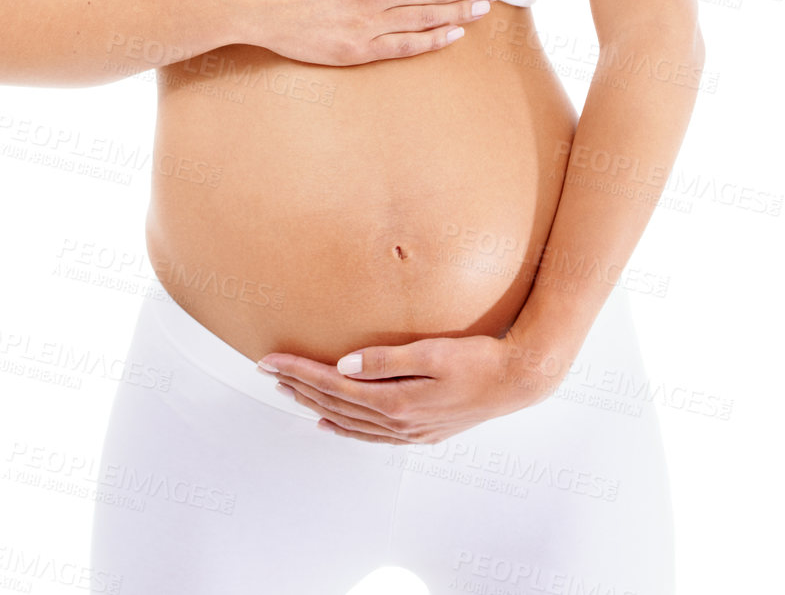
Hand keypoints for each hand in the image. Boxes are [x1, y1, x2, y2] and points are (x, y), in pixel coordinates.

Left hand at [255, 332, 560, 443]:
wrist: (518, 379)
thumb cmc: (480, 359)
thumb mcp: (433, 352)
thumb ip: (387, 358)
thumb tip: (344, 363)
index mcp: (396, 401)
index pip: (333, 385)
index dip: (299, 372)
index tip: (270, 360)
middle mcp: (397, 421)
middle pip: (333, 404)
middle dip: (297, 386)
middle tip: (267, 370)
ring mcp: (408, 429)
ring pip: (347, 420)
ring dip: (314, 405)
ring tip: (287, 391)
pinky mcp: (419, 430)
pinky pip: (368, 433)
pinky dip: (343, 427)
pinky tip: (329, 423)